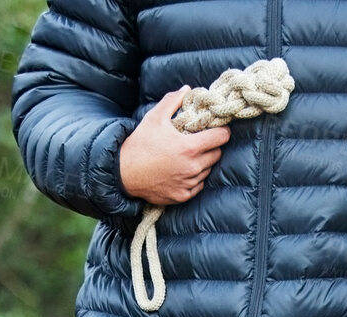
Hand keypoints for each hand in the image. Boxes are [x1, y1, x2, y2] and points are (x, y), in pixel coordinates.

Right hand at [119, 87, 230, 205]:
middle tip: (201, 141)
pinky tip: (183, 171)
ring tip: (189, 156)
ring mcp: (188, 183)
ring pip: (208, 170)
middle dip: (212, 146)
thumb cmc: (140, 144)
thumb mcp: (155, 118)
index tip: (218, 129)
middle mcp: (192, 167)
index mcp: (190, 147)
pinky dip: (195, 178)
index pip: (221, 138)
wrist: (124, 173)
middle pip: (217, 154)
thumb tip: (187, 90)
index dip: (222, 131)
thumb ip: (173, 101)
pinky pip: (198, 185)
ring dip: (203, 163)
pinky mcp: (182, 196)